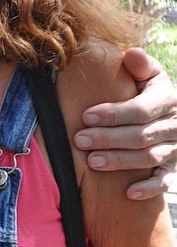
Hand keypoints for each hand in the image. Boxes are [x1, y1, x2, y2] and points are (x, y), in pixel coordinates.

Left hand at [73, 47, 176, 197]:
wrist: (173, 116)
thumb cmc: (150, 92)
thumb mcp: (150, 75)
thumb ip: (141, 66)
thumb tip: (132, 54)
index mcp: (168, 100)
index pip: (141, 110)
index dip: (113, 114)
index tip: (86, 117)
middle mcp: (175, 126)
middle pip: (141, 135)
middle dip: (108, 139)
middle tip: (80, 140)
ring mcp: (176, 149)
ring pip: (149, 158)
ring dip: (120, 161)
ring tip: (92, 162)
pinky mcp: (174, 169)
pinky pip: (165, 181)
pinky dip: (149, 188)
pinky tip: (128, 193)